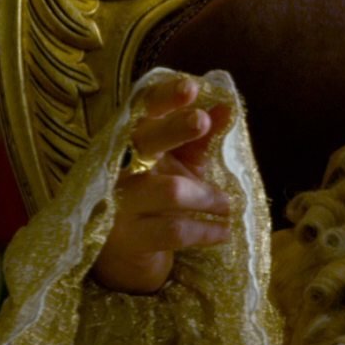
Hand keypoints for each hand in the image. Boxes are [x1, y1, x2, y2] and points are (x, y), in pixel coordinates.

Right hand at [91, 77, 233, 294]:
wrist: (123, 257)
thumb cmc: (155, 199)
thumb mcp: (178, 166)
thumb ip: (200, 138)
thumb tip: (228, 106)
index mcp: (131, 143)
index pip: (142, 111)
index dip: (164, 98)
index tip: (190, 87)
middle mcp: (116, 168)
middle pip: (143, 141)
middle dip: (174, 129)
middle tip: (201, 120)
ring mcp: (116, 204)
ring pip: (169, 190)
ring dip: (208, 196)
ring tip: (228, 205)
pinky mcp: (126, 240)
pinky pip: (174, 230)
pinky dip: (206, 230)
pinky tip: (223, 232)